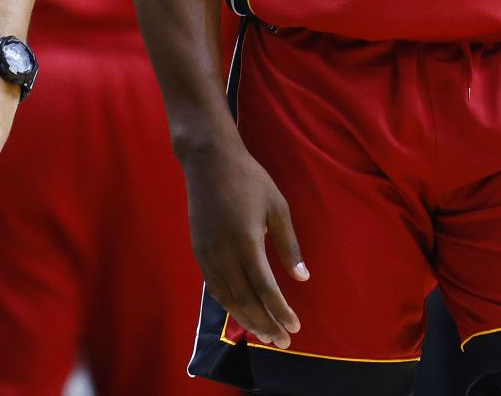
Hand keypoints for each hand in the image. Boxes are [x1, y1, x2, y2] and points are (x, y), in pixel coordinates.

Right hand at [182, 139, 307, 349]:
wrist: (208, 159)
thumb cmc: (250, 179)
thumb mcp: (278, 206)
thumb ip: (289, 245)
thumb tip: (302, 278)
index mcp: (246, 240)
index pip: (265, 288)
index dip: (280, 311)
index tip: (295, 327)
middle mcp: (223, 252)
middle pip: (245, 300)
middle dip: (265, 324)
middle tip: (283, 342)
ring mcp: (207, 252)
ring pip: (227, 298)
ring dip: (247, 320)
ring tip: (265, 335)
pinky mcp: (198, 250)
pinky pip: (214, 286)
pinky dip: (229, 304)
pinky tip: (242, 312)